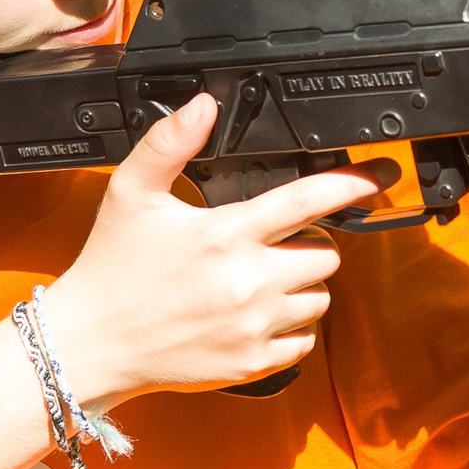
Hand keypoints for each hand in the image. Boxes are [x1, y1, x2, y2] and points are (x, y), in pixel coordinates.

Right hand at [44, 95, 393, 397]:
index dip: (352, 183)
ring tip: (259, 280)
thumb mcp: (131, 193)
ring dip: (302, 286)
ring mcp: (253, 326)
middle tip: (270, 244)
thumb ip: (169, 144)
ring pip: (319, 297)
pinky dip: (291, 327)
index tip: (378, 176)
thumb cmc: (111, 269)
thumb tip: (203, 105)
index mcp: (225, 234)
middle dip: (308, 243)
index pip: (308, 199)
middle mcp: (247, 281)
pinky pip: (304, 341)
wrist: (90, 344)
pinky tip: (256, 316)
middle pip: (326, 253)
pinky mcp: (252, 363)